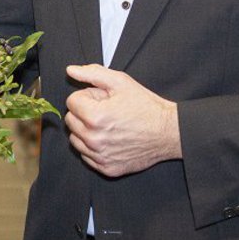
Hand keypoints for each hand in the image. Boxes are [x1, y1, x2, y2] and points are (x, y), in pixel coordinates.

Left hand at [65, 64, 180, 177]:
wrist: (168, 132)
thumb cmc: (145, 105)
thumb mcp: (120, 81)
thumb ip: (91, 73)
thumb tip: (70, 70)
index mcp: (94, 117)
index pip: (71, 101)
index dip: (87, 96)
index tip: (103, 99)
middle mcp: (94, 139)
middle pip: (71, 120)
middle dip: (84, 112)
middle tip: (106, 110)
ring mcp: (100, 156)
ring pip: (75, 139)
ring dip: (86, 130)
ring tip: (107, 125)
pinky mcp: (107, 169)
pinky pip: (86, 155)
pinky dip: (93, 147)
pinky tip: (110, 139)